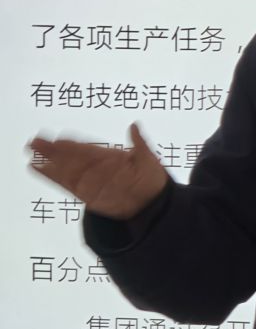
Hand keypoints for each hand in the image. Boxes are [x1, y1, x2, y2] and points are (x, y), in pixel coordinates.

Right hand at [29, 123, 168, 220]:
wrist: (151, 203)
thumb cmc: (151, 177)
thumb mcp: (148, 158)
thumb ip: (139, 143)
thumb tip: (135, 125)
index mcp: (108, 155)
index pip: (85, 148)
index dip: (71, 144)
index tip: (57, 138)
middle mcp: (94, 166)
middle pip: (70, 156)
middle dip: (52, 150)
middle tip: (34, 142)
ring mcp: (88, 179)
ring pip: (64, 169)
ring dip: (48, 162)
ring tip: (31, 154)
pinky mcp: (85, 193)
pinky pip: (64, 184)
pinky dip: (50, 177)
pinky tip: (37, 169)